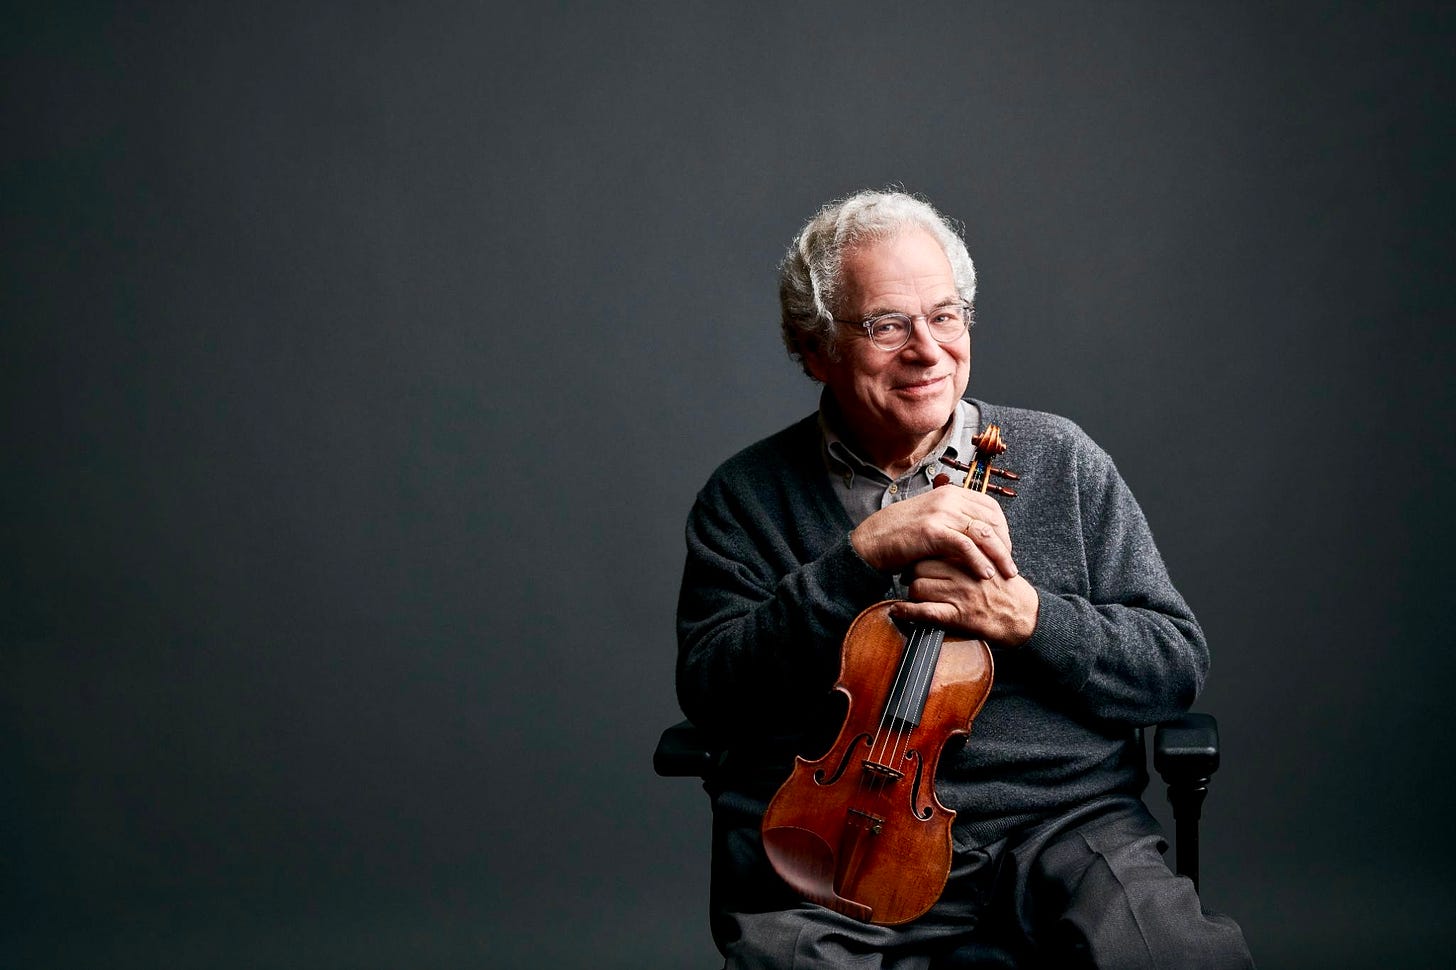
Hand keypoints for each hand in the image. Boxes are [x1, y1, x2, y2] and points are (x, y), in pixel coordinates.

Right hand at [850, 486, 1015, 579]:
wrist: (870, 542)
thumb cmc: (899, 535)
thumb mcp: (930, 519)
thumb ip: (952, 520)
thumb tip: (977, 532)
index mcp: (949, 492)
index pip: (990, 506)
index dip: (1003, 528)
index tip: (1005, 548)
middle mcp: (948, 497)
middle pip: (992, 519)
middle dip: (1005, 545)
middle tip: (1008, 565)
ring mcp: (940, 512)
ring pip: (983, 533)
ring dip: (998, 555)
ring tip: (1005, 573)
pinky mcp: (933, 530)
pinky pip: (966, 546)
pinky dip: (979, 561)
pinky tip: (985, 574)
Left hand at [892, 558, 1039, 646]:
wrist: (1026, 617)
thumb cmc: (1006, 589)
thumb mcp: (992, 560)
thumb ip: (971, 549)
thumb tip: (946, 540)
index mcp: (973, 556)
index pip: (935, 547)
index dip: (922, 553)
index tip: (917, 557)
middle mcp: (965, 573)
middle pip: (922, 565)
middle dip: (912, 572)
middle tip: (910, 576)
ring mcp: (961, 595)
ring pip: (920, 587)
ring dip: (912, 592)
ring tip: (914, 594)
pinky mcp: (959, 616)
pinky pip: (925, 612)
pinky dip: (907, 612)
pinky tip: (897, 611)